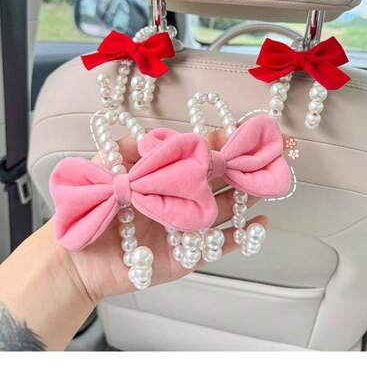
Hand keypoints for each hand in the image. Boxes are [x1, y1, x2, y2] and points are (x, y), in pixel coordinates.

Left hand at [64, 129, 268, 303]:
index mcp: (164, 175)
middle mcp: (179, 198)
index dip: (219, 144)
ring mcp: (185, 227)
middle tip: (262, 158)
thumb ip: (138, 145)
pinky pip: (218, 245)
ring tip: (266, 184)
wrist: (77, 253)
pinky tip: (262, 222)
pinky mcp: (186, 256)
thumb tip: (171, 134)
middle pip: (217, 182)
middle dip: (240, 169)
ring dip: (246, 197)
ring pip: (224, 210)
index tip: (238, 134)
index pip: (198, 155)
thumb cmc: (92, 204)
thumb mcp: (110, 163)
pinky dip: (242, 236)